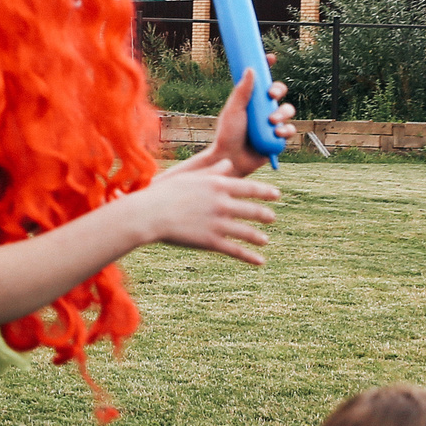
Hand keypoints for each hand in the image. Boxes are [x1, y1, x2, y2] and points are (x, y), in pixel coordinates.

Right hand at [132, 157, 280, 262]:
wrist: (147, 214)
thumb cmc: (162, 193)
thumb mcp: (188, 177)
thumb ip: (212, 171)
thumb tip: (228, 163)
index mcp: (217, 185)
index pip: (250, 188)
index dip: (266, 192)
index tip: (277, 194)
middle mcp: (222, 204)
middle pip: (253, 210)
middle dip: (265, 215)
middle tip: (272, 217)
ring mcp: (219, 223)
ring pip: (248, 232)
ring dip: (258, 237)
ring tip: (265, 240)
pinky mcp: (211, 241)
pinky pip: (236, 250)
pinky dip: (250, 257)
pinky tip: (260, 261)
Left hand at [199, 66, 295, 177]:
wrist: (231, 159)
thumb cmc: (227, 134)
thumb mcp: (233, 111)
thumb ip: (242, 92)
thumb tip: (251, 69)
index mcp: (251, 100)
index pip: (261, 80)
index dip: (267, 67)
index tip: (270, 57)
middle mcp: (263, 108)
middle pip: (279, 91)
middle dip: (278, 90)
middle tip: (271, 94)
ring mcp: (272, 122)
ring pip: (288, 110)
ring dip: (282, 114)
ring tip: (271, 122)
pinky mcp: (279, 137)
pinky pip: (291, 129)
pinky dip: (286, 130)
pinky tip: (277, 134)